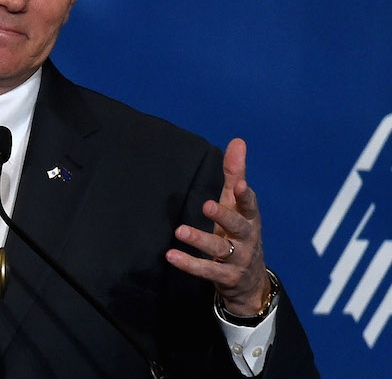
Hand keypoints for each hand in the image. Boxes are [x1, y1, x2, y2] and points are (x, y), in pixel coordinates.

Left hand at [165, 138, 271, 315]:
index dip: (246, 195)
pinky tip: (171, 256)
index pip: (250, 205)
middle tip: (206, 205)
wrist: (251, 282)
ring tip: (180, 231)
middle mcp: (246, 238)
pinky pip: (206, 271)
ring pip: (219, 249)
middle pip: (237, 226)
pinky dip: (189, 264)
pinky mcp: (225, 277)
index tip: (240, 184)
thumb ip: (235, 175)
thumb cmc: (240, 233)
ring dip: (200, 240)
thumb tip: (238, 141)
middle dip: (223, 216)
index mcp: (250, 219)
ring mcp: (237, 259)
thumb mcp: (238, 205)